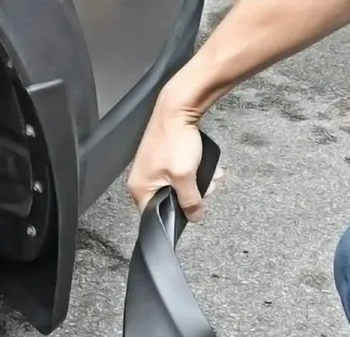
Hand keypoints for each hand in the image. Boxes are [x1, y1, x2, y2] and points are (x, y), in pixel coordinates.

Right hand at [127, 89, 223, 221]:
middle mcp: (141, 180)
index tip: (191, 211)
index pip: (155, 216)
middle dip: (191, 197)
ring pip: (176, 187)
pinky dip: (192, 172)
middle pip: (168, 202)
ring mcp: (151, 168)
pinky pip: (178, 174)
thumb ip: (191, 201)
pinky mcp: (161, 159)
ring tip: (209, 176)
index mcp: (139, 188)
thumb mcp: (185, 176)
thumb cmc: (174, 138)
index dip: (175, 217)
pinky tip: (203, 166)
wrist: (178, 106)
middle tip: (204, 190)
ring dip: (195, 184)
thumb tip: (195, 217)